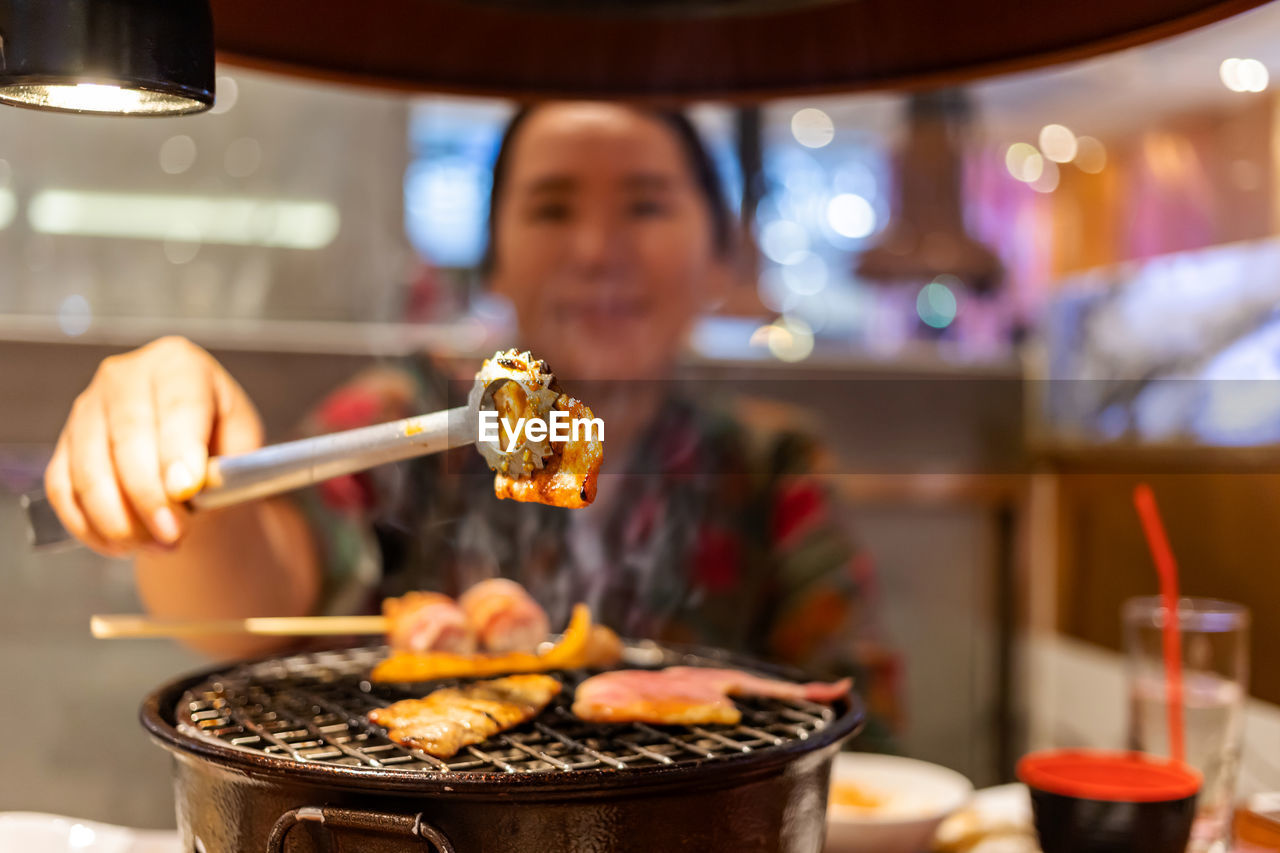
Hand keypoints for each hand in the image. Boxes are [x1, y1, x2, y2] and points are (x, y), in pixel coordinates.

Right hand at [44, 336, 262, 555]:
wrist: (190, 448)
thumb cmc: (221, 440)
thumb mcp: (242, 444)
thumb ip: (224, 464)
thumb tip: (186, 488)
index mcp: (179, 363)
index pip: (177, 404)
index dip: (179, 449)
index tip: (185, 490)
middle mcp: (125, 376)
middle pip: (127, 438)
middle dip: (149, 496)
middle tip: (173, 535)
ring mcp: (87, 407)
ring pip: (88, 470)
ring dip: (119, 519)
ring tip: (156, 545)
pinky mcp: (63, 442)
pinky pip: (62, 490)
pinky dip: (89, 525)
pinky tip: (122, 544)